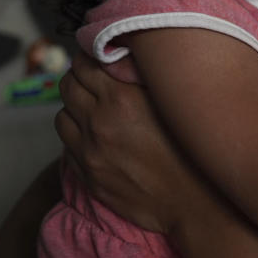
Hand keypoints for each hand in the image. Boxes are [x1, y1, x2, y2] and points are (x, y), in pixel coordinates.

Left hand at [55, 51, 202, 233]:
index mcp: (120, 99)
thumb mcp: (171, 100)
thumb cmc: (193, 149)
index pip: (83, 64)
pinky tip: (96, 136)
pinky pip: (67, 147)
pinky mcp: (88, 177)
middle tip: (94, 78)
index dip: (88, 56)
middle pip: (67, 86)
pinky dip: (77, 136)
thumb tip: (123, 55)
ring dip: (74, 107)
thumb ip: (142, 75)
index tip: (97, 56)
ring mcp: (90, 153)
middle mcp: (99, 124)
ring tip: (94, 109)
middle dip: (78, 77)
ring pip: (61, 116)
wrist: (196, 202)